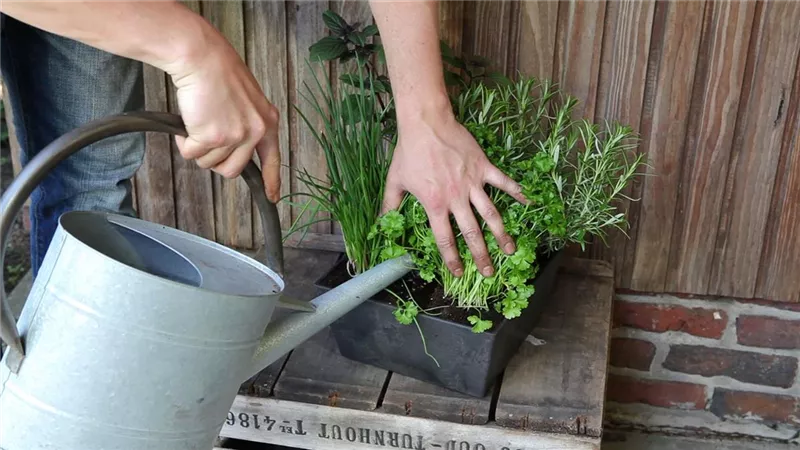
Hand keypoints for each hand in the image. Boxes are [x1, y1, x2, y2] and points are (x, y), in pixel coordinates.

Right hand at [167, 26, 280, 202]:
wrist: (202, 58)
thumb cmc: (219, 73)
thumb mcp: (247, 101)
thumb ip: (247, 125)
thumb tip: (235, 151)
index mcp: (267, 123)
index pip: (273, 160)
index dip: (271, 181)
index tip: (272, 197)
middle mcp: (255, 132)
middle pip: (232, 170)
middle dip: (215, 160)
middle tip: (207, 140)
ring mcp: (235, 136)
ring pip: (210, 163)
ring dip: (198, 148)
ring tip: (198, 121)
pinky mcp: (213, 137)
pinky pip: (192, 154)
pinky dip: (185, 143)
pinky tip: (188, 123)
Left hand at [382, 107, 527, 276]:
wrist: (426, 123)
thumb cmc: (409, 152)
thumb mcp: (395, 181)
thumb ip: (389, 205)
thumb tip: (380, 224)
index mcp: (434, 205)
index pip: (445, 240)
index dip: (452, 259)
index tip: (459, 272)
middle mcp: (456, 198)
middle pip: (472, 233)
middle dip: (481, 256)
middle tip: (489, 272)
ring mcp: (472, 183)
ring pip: (491, 214)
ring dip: (502, 234)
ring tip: (510, 250)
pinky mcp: (484, 167)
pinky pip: (504, 182)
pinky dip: (518, 192)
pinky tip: (530, 202)